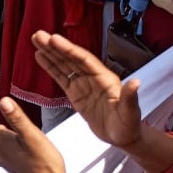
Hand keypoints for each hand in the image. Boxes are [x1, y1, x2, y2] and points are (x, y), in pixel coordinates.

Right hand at [31, 31, 143, 149]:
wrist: (123, 138)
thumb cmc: (129, 126)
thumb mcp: (130, 114)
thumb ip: (130, 98)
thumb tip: (136, 83)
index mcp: (104, 78)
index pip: (83, 60)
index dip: (68, 49)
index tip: (54, 39)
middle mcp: (93, 77)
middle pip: (71, 59)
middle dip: (55, 47)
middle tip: (38, 35)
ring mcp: (83, 84)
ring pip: (64, 65)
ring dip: (50, 53)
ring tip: (36, 40)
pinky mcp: (76, 94)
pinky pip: (61, 78)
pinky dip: (50, 67)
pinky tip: (41, 57)